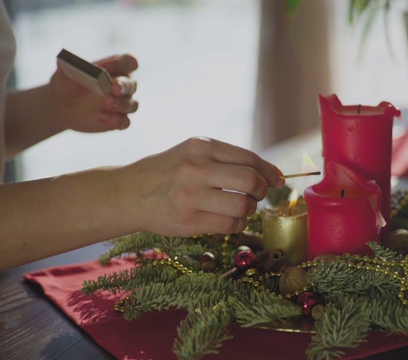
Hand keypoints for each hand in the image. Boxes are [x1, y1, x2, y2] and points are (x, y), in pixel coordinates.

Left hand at [50, 53, 138, 131]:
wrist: (62, 107)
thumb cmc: (66, 85)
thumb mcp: (63, 74)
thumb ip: (66, 67)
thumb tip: (63, 62)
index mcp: (114, 68)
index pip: (128, 62)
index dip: (129, 63)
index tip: (129, 64)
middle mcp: (122, 86)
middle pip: (132, 84)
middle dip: (124, 86)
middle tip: (114, 88)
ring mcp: (122, 104)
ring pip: (132, 105)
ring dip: (121, 104)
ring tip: (107, 103)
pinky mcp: (118, 120)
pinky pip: (124, 122)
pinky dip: (115, 120)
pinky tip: (100, 116)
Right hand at [121, 137, 285, 236]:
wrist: (129, 193)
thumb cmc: (170, 173)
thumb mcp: (194, 154)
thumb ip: (228, 160)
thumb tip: (272, 176)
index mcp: (202, 146)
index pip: (249, 158)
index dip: (269, 171)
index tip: (277, 180)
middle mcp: (197, 168)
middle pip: (251, 181)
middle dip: (261, 191)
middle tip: (255, 196)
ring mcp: (191, 195)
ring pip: (243, 205)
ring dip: (249, 210)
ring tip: (239, 208)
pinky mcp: (188, 220)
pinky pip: (230, 224)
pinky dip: (237, 224)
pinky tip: (229, 219)